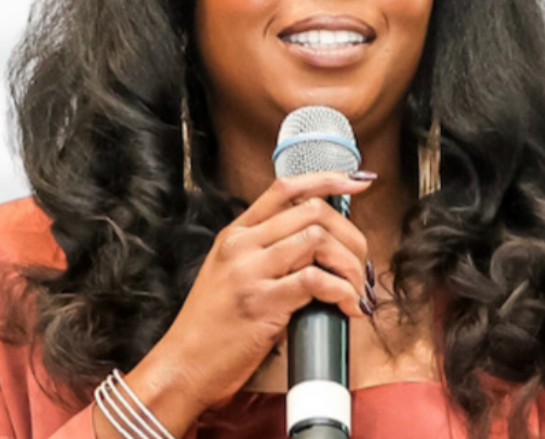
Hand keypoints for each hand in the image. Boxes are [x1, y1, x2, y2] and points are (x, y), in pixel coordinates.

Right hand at [111, 171, 373, 433]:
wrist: (182, 365)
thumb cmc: (212, 327)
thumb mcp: (233, 275)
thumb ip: (269, 254)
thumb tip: (324, 248)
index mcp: (236, 233)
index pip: (285, 188)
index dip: (328, 179)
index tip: (359, 182)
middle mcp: (242, 245)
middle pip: (312, 211)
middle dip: (351, 233)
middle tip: (362, 261)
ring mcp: (250, 272)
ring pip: (318, 240)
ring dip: (351, 264)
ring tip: (356, 289)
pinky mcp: (261, 302)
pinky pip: (316, 281)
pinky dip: (342, 292)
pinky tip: (347, 307)